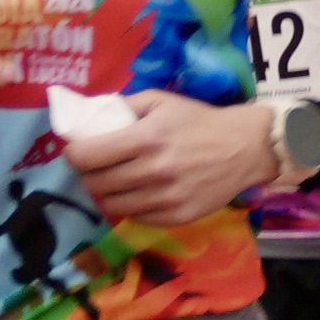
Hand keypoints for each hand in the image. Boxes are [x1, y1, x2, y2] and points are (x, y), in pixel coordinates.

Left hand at [54, 87, 275, 219]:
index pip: (87, 157)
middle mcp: (153, 172)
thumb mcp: (160, 101)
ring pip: (111, 205)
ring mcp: (165, 199)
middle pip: (95, 184)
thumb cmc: (198, 121)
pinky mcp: (176, 218)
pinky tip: (140, 192)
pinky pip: (136, 217)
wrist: (244, 148)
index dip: (74, 154)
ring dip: (107, 193)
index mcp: (146, 139)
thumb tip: (86, 116)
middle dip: (88, 174)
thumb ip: (122, 107)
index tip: (76, 151)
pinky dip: (131, 206)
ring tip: (116, 180)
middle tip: (95, 167)